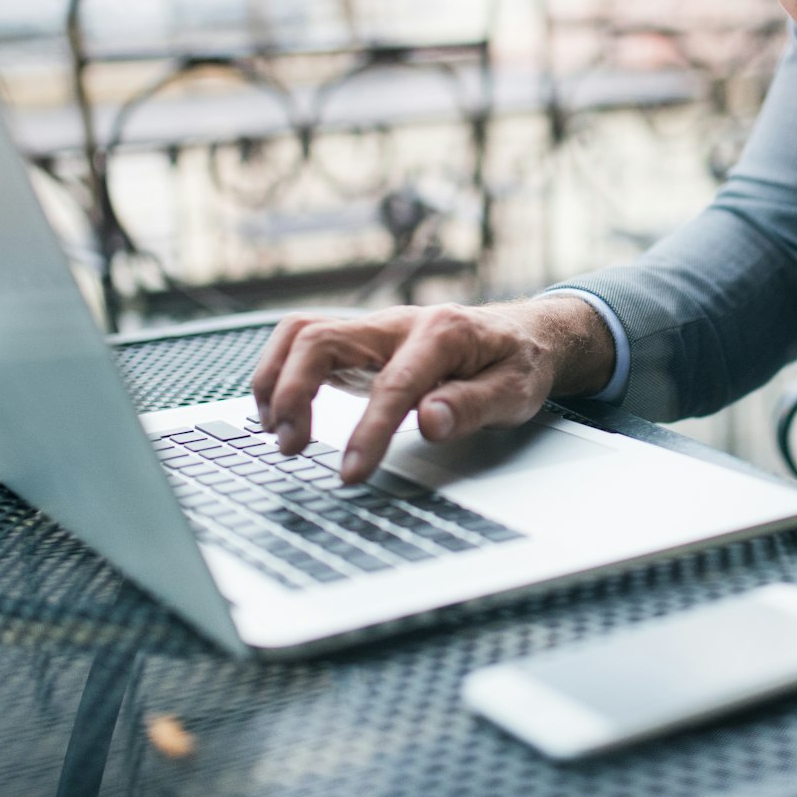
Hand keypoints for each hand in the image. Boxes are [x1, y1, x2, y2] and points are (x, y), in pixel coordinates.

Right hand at [248, 297, 610, 482]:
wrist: (521, 333)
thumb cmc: (516, 363)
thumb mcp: (516, 391)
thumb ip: (474, 405)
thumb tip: (429, 421)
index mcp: (441, 333)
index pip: (393, 383)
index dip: (369, 430)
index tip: (351, 473)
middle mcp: (397, 323)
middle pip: (321, 339)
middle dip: (294, 392)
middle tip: (291, 447)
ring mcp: (373, 330)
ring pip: (301, 333)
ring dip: (276, 379)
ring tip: (275, 431)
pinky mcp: (358, 344)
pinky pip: (304, 344)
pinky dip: (280, 374)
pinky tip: (280, 415)